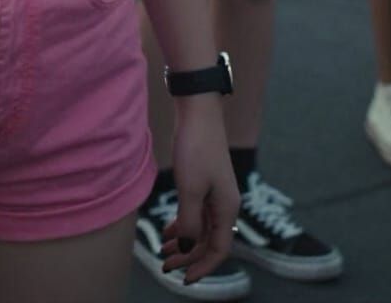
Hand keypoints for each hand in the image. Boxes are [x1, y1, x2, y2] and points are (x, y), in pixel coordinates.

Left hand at [159, 100, 238, 282]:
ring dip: (184, 241)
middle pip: (208, 242)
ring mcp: (216, 193)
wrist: (198, 111)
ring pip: (201, 228)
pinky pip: (197, 213)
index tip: (182, 279)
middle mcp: (225, 204)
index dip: (201, 268)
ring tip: (163, 250)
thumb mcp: (190, 189)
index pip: (218, 251)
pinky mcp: (205, 182)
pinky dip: (184, 224)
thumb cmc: (196, 148)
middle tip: (164, 265)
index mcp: (227, 209)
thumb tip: (188, 250)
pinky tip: (169, 229)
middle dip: (188, 256)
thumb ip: (189, 223)